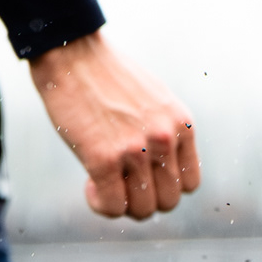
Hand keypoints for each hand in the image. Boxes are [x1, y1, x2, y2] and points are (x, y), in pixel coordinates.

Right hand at [29, 31, 200, 220]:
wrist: (72, 51)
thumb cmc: (107, 76)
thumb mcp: (154, 101)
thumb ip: (164, 132)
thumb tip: (159, 172)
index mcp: (181, 125)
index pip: (189, 184)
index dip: (164, 187)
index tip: (142, 177)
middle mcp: (165, 139)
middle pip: (167, 202)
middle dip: (142, 200)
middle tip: (119, 183)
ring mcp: (136, 150)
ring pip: (142, 210)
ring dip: (121, 205)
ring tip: (102, 183)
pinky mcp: (103, 158)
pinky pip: (112, 206)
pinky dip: (100, 204)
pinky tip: (89, 184)